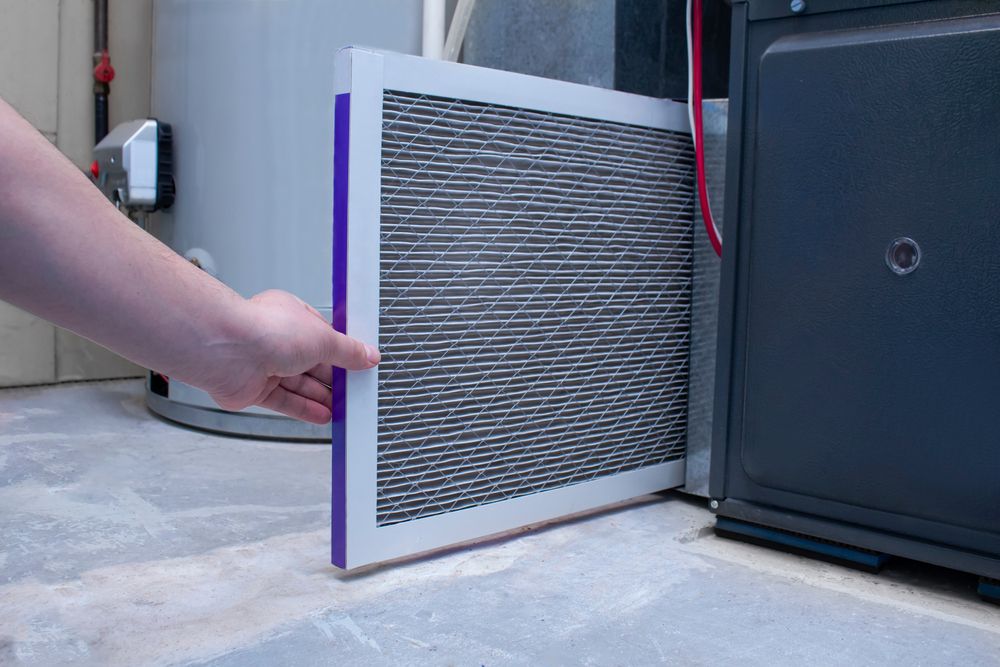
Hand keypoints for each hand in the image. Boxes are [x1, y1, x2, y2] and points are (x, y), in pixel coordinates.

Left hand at [202, 290, 379, 424]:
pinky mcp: (254, 389)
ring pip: (298, 383)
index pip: (322, 335)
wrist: (228, 351)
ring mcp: (263, 364)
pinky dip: (304, 409)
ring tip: (342, 407)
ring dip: (320, 397)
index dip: (341, 351)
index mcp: (291, 315)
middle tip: (353, 390)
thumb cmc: (265, 330)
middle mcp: (275, 338)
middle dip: (333, 378)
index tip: (358, 364)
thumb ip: (347, 351)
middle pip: (311, 362)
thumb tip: (367, 356)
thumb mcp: (323, 338)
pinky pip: (284, 401)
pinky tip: (322, 415)